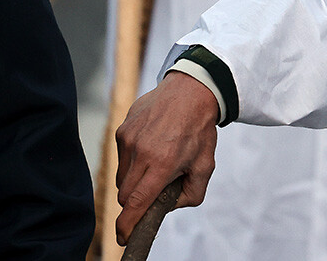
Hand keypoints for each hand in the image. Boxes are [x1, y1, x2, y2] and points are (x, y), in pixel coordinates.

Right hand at [114, 72, 218, 244]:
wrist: (192, 91)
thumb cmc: (199, 129)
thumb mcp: (206, 164)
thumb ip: (192, 192)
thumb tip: (170, 207)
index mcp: (163, 164)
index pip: (137, 203)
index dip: (127, 225)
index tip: (124, 237)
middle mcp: (142, 153)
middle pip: (125, 195)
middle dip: (135, 202)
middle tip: (152, 191)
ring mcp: (129, 140)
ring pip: (120, 178)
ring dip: (133, 180)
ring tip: (155, 163)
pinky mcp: (122, 130)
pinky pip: (120, 157)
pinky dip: (132, 161)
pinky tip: (150, 146)